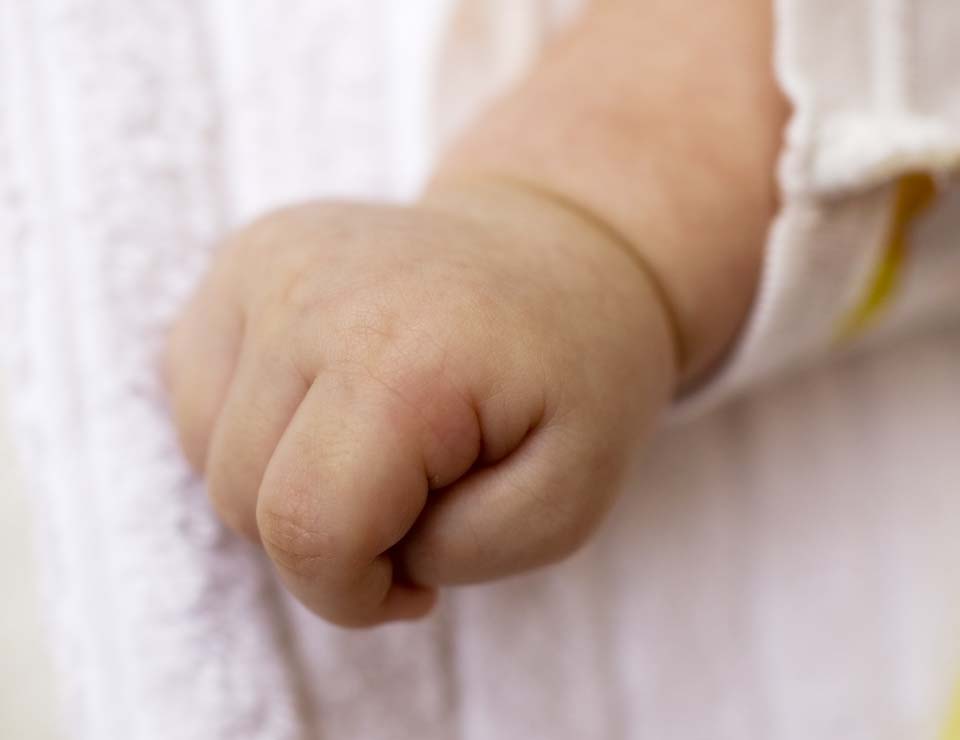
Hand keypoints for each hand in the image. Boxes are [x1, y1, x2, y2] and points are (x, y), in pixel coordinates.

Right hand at [165, 182, 676, 626]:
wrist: (554, 257)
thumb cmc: (572, 382)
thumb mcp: (569, 501)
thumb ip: (460, 553)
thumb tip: (353, 548)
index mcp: (400, 359)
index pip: (305, 530)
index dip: (349, 592)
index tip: (412, 582)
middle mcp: (309, 294)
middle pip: (244, 499)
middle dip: (324, 540)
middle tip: (414, 502)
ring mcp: (267, 263)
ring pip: (210, 454)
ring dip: (286, 484)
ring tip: (378, 445)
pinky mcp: (243, 257)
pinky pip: (197, 395)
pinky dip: (252, 430)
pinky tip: (330, 402)